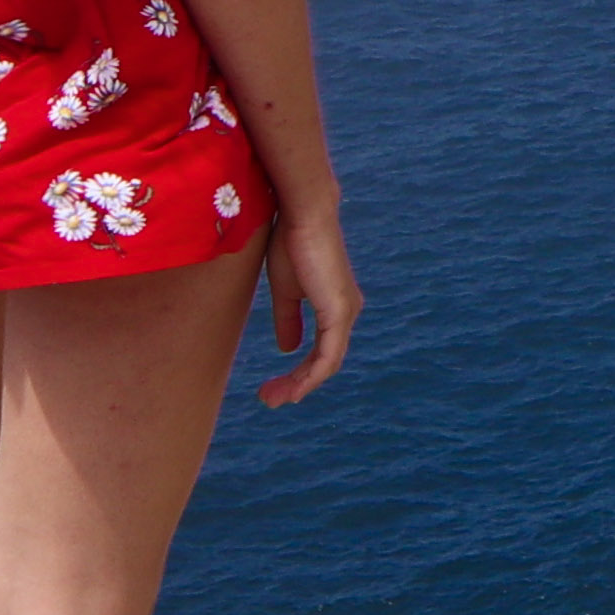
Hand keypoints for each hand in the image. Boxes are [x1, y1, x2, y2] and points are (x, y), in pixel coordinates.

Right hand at [257, 206, 362, 404]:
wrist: (303, 215)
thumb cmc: (293, 243)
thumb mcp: (285, 290)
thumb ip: (289, 318)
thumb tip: (288, 348)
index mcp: (335, 308)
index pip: (322, 352)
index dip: (299, 374)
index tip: (273, 389)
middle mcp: (345, 313)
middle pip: (325, 363)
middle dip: (296, 385)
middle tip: (269, 400)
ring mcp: (345, 313)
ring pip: (327, 364)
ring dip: (299, 386)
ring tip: (272, 398)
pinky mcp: (339, 311)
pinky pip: (328, 356)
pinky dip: (310, 376)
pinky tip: (294, 389)